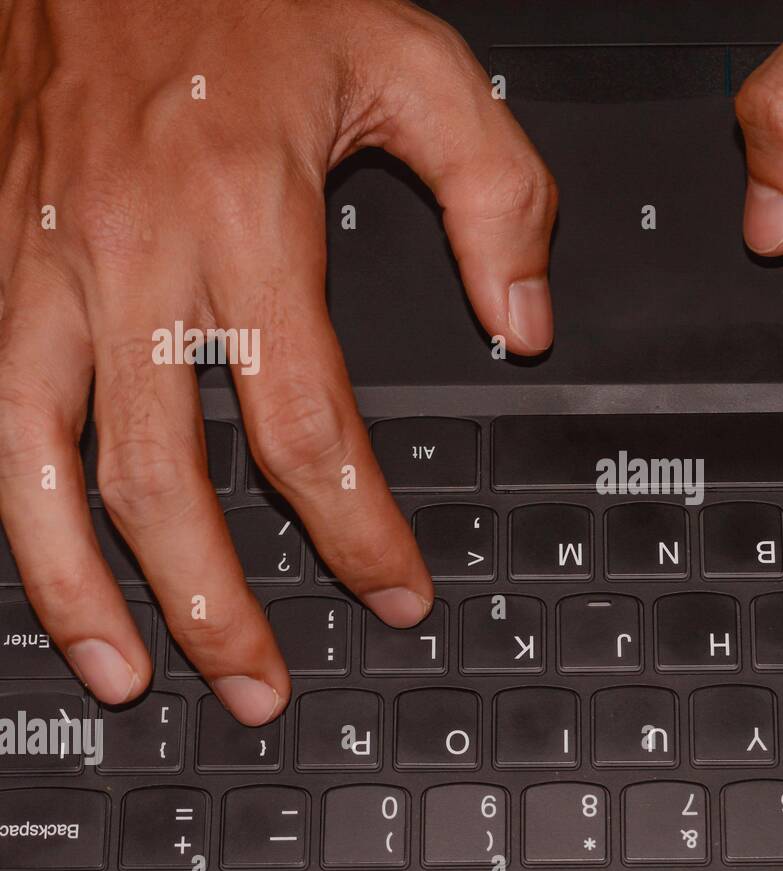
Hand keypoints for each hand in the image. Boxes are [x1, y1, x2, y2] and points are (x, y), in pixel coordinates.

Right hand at [0, 0, 556, 722]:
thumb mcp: (411, 62)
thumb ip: (495, 193)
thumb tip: (523, 322)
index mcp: (248, 214)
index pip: (310, 424)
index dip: (357, 531)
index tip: (394, 593)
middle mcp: (133, 255)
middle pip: (170, 479)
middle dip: (218, 606)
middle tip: (262, 687)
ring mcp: (39, 265)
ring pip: (44, 467)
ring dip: (85, 590)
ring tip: (128, 677)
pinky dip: (10, 507)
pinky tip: (43, 568)